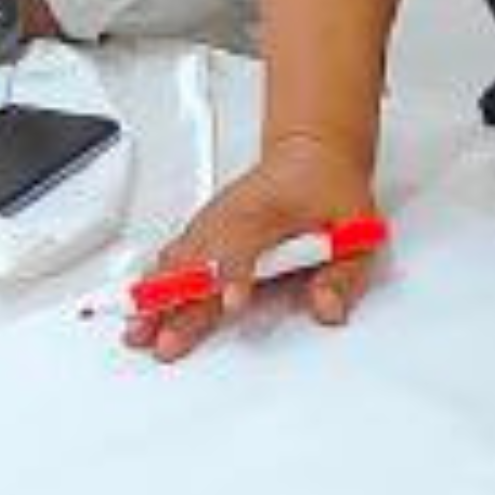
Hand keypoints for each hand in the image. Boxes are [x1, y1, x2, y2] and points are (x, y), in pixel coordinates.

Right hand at [128, 130, 377, 361]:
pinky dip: (154, 282)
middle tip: (166, 338)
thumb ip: (343, 273)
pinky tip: (140, 307)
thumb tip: (326, 307)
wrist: (311, 155)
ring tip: (139, 330)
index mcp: (269, 210)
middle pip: (200, 261)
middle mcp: (233, 216)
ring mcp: (214, 223)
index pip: (246, 243)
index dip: (237, 273)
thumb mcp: (356, 228)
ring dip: (157, 296)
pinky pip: (174, 257)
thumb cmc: (328, 187)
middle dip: (180, 302)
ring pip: (179, 260)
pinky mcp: (205, 232)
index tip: (231, 302)